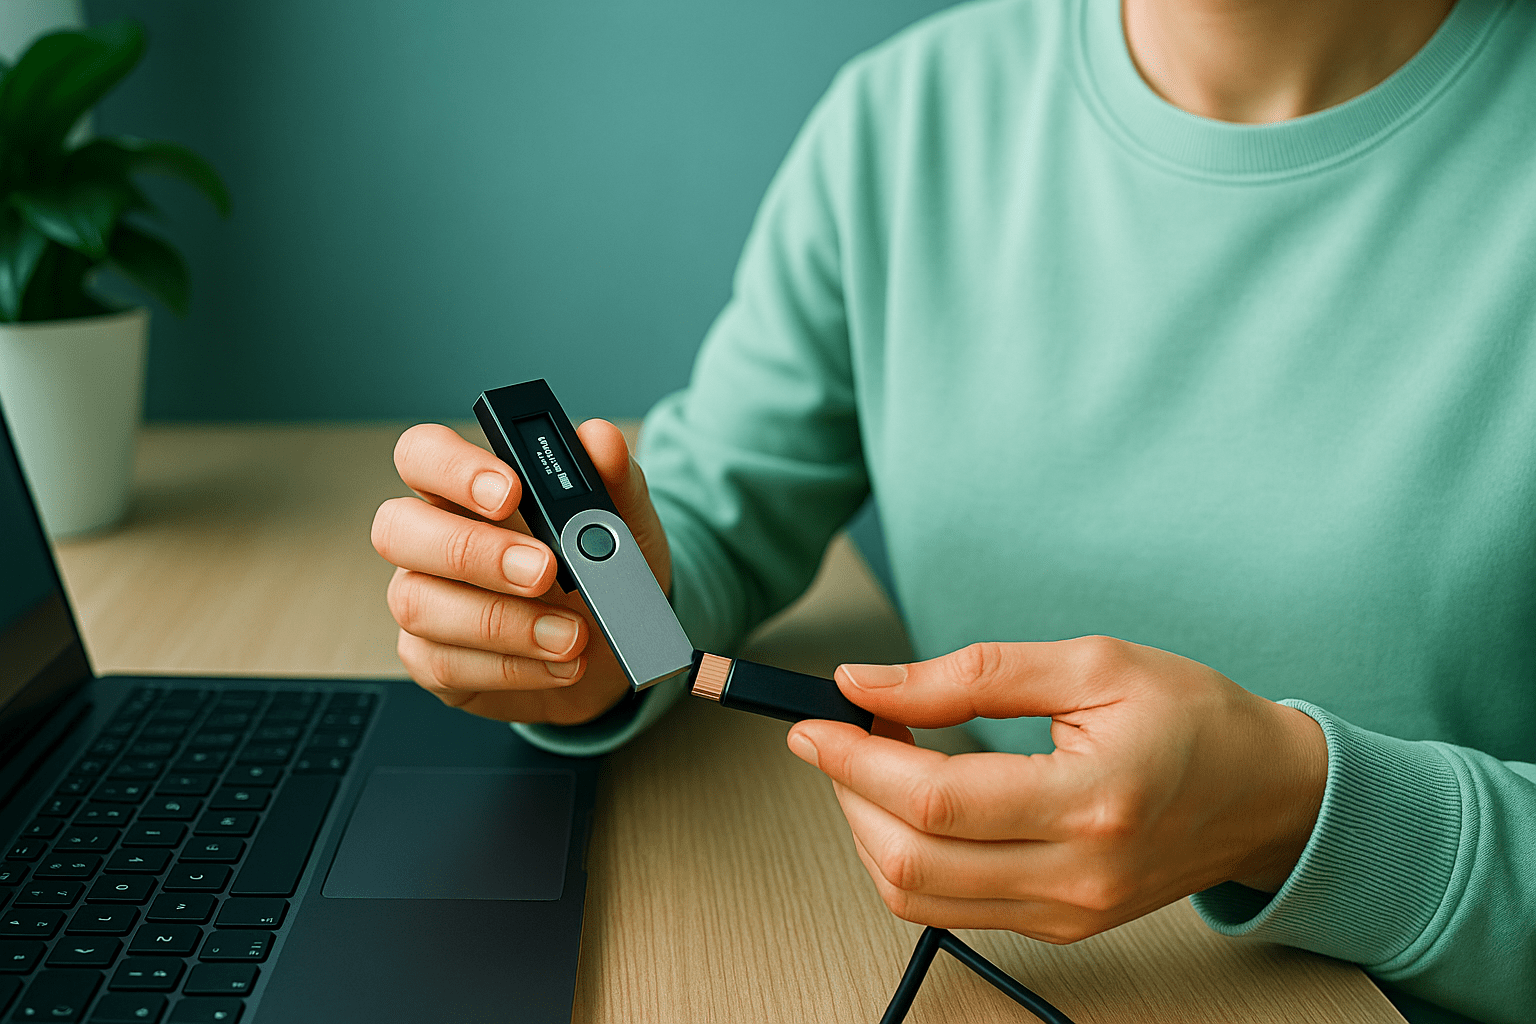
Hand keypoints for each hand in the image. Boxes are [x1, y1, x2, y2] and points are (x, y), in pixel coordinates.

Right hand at [370, 420, 670, 724]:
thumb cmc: (602, 575)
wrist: (616, 652)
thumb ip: (614, 481)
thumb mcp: (625, 526)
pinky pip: (443, 664)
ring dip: (504, 622)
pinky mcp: (432, 661)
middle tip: (545, 570)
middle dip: (474, 551)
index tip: (510, 491)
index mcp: (465, 490)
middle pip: (398, 528)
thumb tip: (600, 439)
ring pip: (418, 603)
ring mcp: (424, 601)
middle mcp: (430, 540)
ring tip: (572, 634)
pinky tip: (560, 663)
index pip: (423, 454)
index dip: (453, 467)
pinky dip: (511, 668)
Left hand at [786, 637, 1326, 942]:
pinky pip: (950, 909)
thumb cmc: (1195, 718)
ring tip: (875, 757)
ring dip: (868, 827)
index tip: (813, 720)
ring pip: (917, 897)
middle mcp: (1077, 877)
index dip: (855, 759)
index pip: (936, 801)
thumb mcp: (1090, 663)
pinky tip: (913, 799)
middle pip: (911, 862)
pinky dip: (908, 855)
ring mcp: (1067, 914)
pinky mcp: (1059, 926)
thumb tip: (870, 682)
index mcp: (1093, 802)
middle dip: (849, 793)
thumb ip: (971, 672)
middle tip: (840, 730)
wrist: (1269, 795)